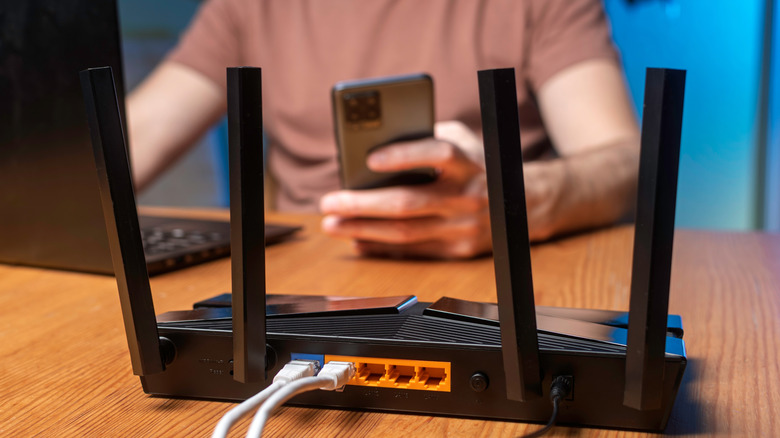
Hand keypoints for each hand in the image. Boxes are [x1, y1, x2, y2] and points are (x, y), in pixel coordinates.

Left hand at [320, 121, 491, 258]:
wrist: (521, 204)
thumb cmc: (476, 163)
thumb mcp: (462, 139)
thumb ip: (426, 136)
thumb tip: (374, 144)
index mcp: (470, 160)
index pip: (439, 153)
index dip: (404, 156)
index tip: (369, 159)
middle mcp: (469, 194)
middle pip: (409, 202)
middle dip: (363, 204)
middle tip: (329, 201)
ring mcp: (464, 226)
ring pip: (406, 232)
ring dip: (363, 229)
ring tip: (333, 223)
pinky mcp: (459, 249)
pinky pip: (413, 251)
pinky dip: (382, 247)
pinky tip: (357, 240)